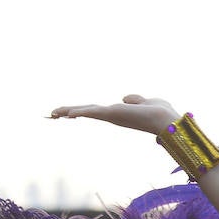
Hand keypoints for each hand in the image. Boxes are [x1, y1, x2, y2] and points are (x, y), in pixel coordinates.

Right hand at [50, 94, 179, 134]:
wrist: (167, 120)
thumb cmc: (160, 112)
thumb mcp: (146, 101)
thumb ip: (135, 99)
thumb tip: (125, 98)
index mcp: (118, 113)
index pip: (95, 111)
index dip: (80, 110)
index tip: (66, 114)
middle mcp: (112, 115)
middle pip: (86, 112)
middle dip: (68, 112)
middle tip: (51, 114)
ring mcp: (111, 115)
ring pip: (85, 111)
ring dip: (68, 111)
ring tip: (52, 113)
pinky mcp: (113, 114)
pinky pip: (92, 112)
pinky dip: (80, 112)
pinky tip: (67, 114)